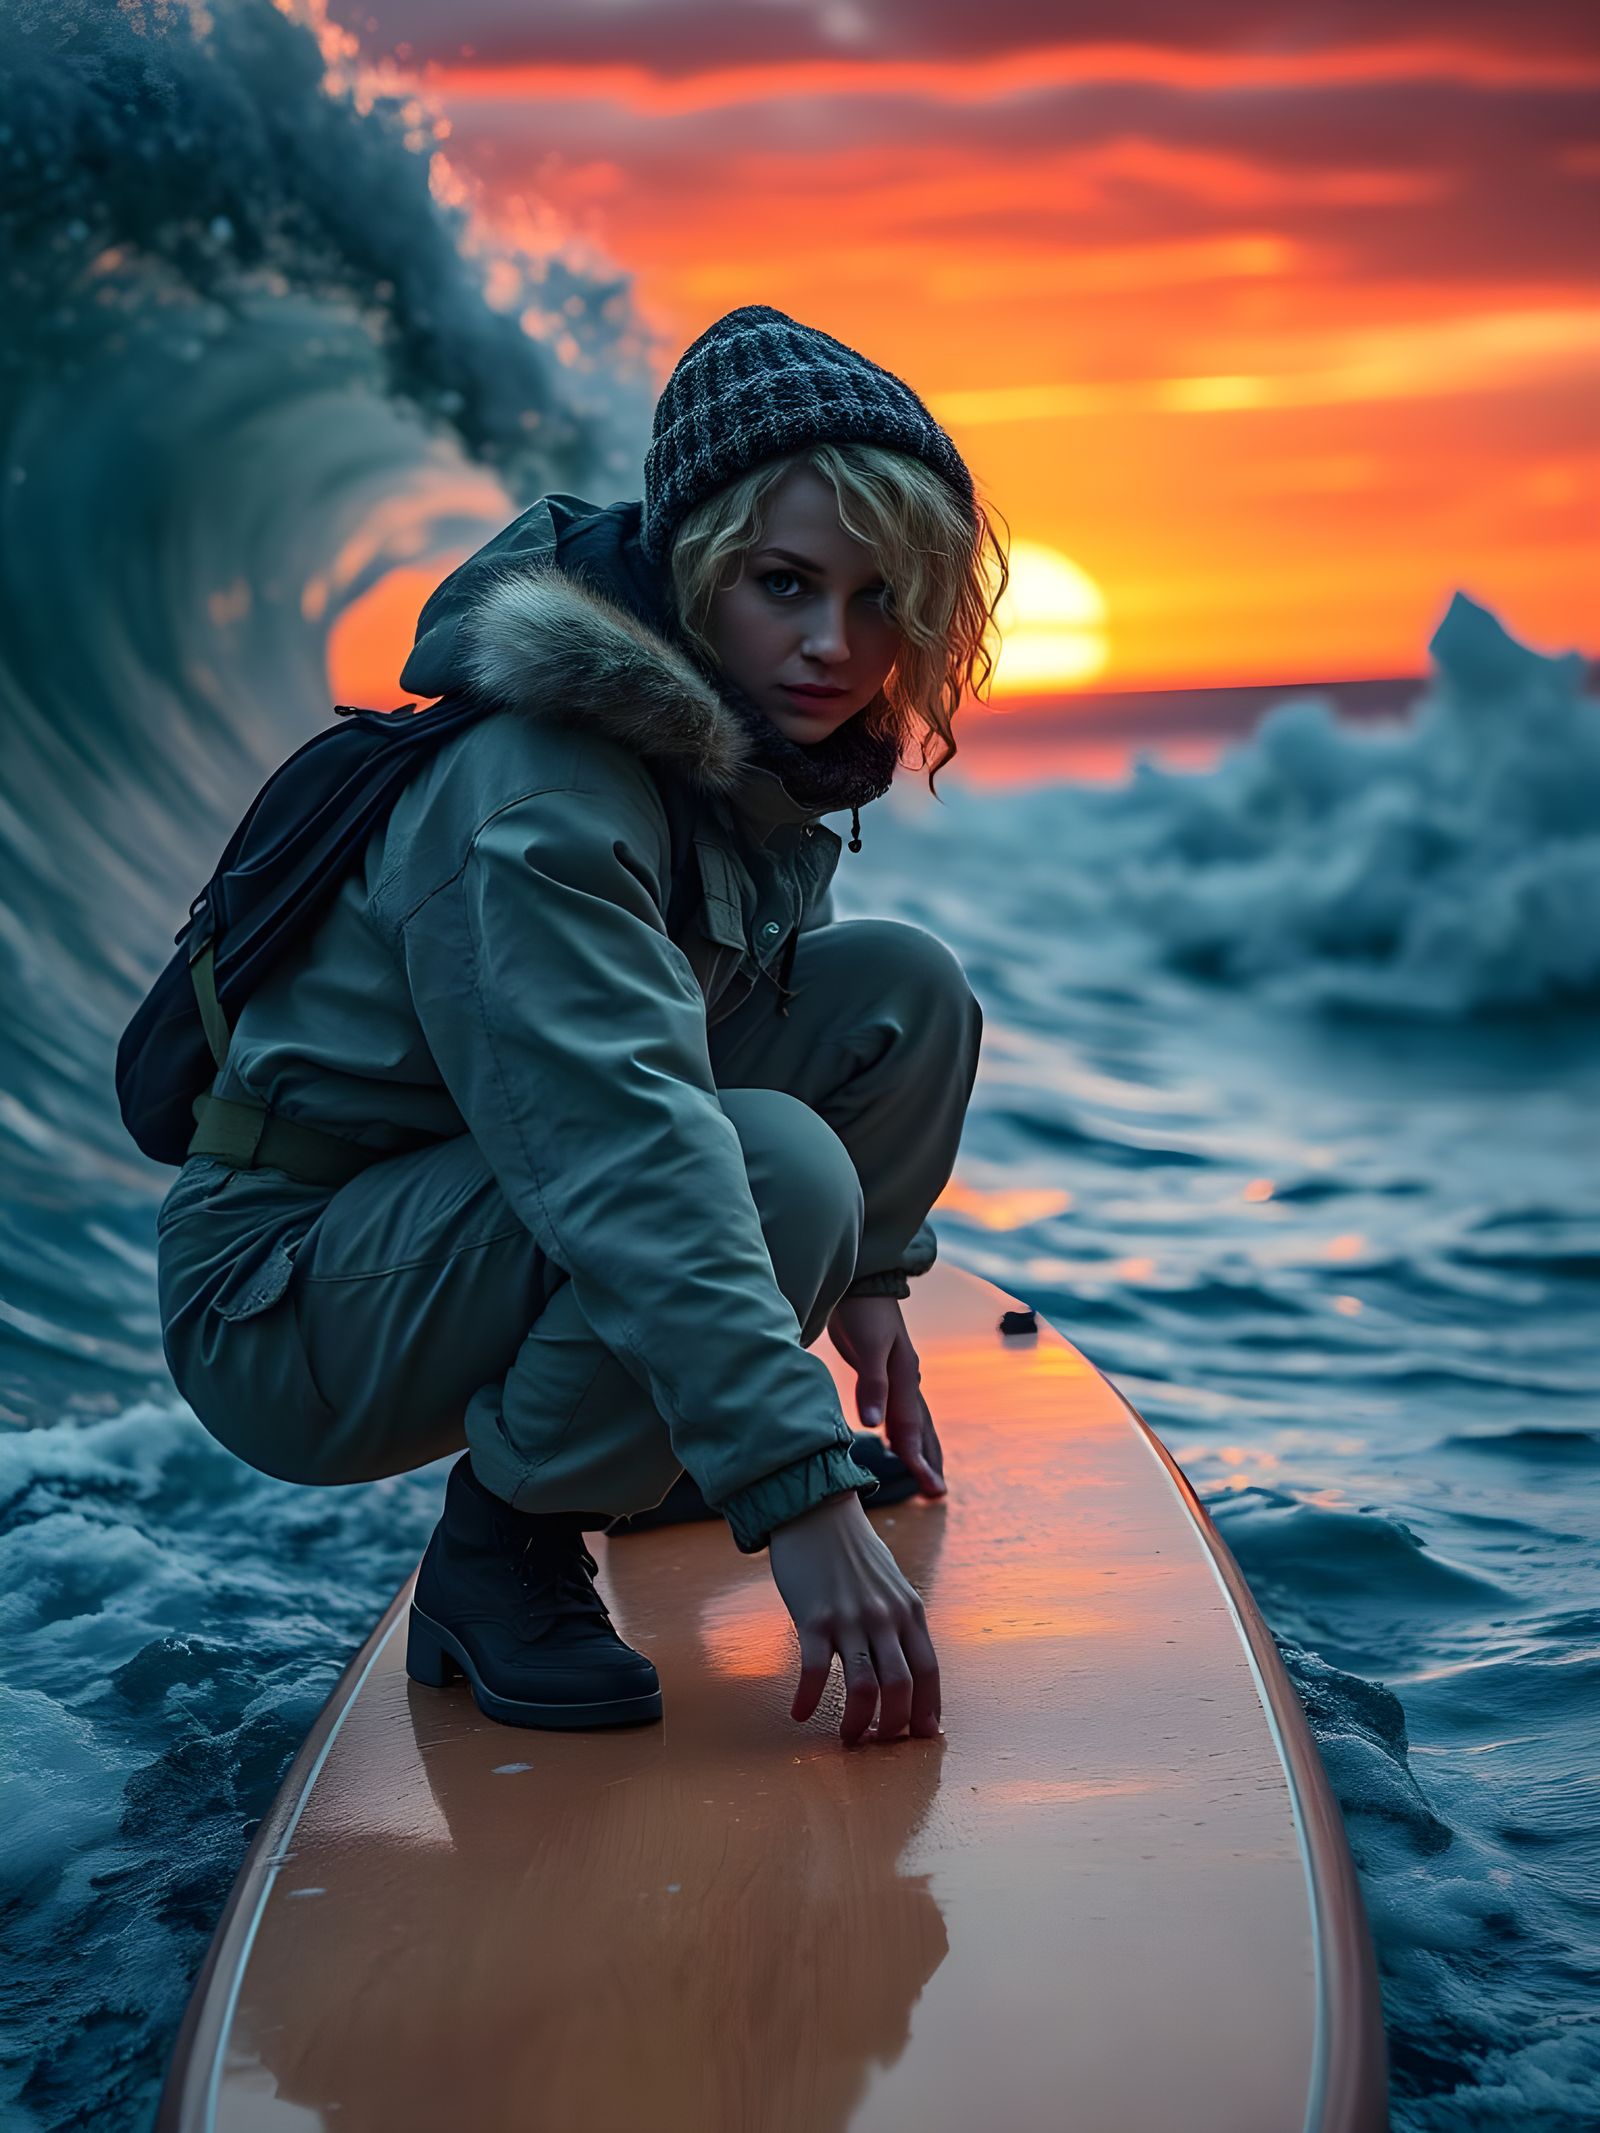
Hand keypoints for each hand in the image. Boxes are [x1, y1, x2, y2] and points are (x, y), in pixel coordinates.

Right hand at [768, 1491, 941, 1744]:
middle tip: (878, 1742)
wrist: (814, 1509)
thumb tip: (905, 1662)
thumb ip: (900, 1620)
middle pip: (901, 1686)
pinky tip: (800, 1713)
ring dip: (857, 1723)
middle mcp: (885, 1617)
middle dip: (893, 1726)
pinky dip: (807, 1699)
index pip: (929, 1671)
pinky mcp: (813, 1618)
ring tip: (848, 1738)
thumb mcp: (890, 1583)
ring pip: (863, 1687)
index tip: (921, 1736)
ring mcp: (849, 1618)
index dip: (927, 1709)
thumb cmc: (851, 1549)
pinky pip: (813, 1671)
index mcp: (909, 1610)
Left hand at [825, 1294, 946, 1498]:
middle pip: (922, 1428)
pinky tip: (901, 1439)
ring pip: (916, 1420)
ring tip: (930, 1473)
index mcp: (905, 1376)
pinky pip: (904, 1410)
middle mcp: (908, 1379)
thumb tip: (875, 1425)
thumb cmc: (862, 1311)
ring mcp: (901, 1375)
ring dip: (923, 1448)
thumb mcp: (868, 1345)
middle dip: (930, 1461)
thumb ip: (872, 1384)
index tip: (929, 1488)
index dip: (918, 1459)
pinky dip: (908, 1430)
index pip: (912, 1427)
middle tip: (937, 1493)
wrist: (861, 1281)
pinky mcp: (888, 1371)